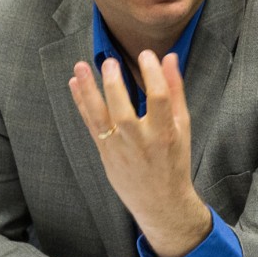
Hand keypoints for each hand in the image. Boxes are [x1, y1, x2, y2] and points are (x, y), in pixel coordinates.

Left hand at [68, 52, 210, 256]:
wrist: (161, 202)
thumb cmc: (174, 160)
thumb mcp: (182, 126)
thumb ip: (175, 91)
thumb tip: (170, 57)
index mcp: (165, 134)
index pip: (159, 99)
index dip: (153, 74)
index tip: (147, 54)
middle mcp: (140, 142)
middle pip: (123, 110)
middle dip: (114, 85)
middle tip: (109, 61)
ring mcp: (119, 149)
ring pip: (99, 118)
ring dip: (88, 91)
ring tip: (79, 67)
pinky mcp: (105, 153)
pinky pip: (91, 125)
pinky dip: (82, 104)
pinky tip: (74, 84)